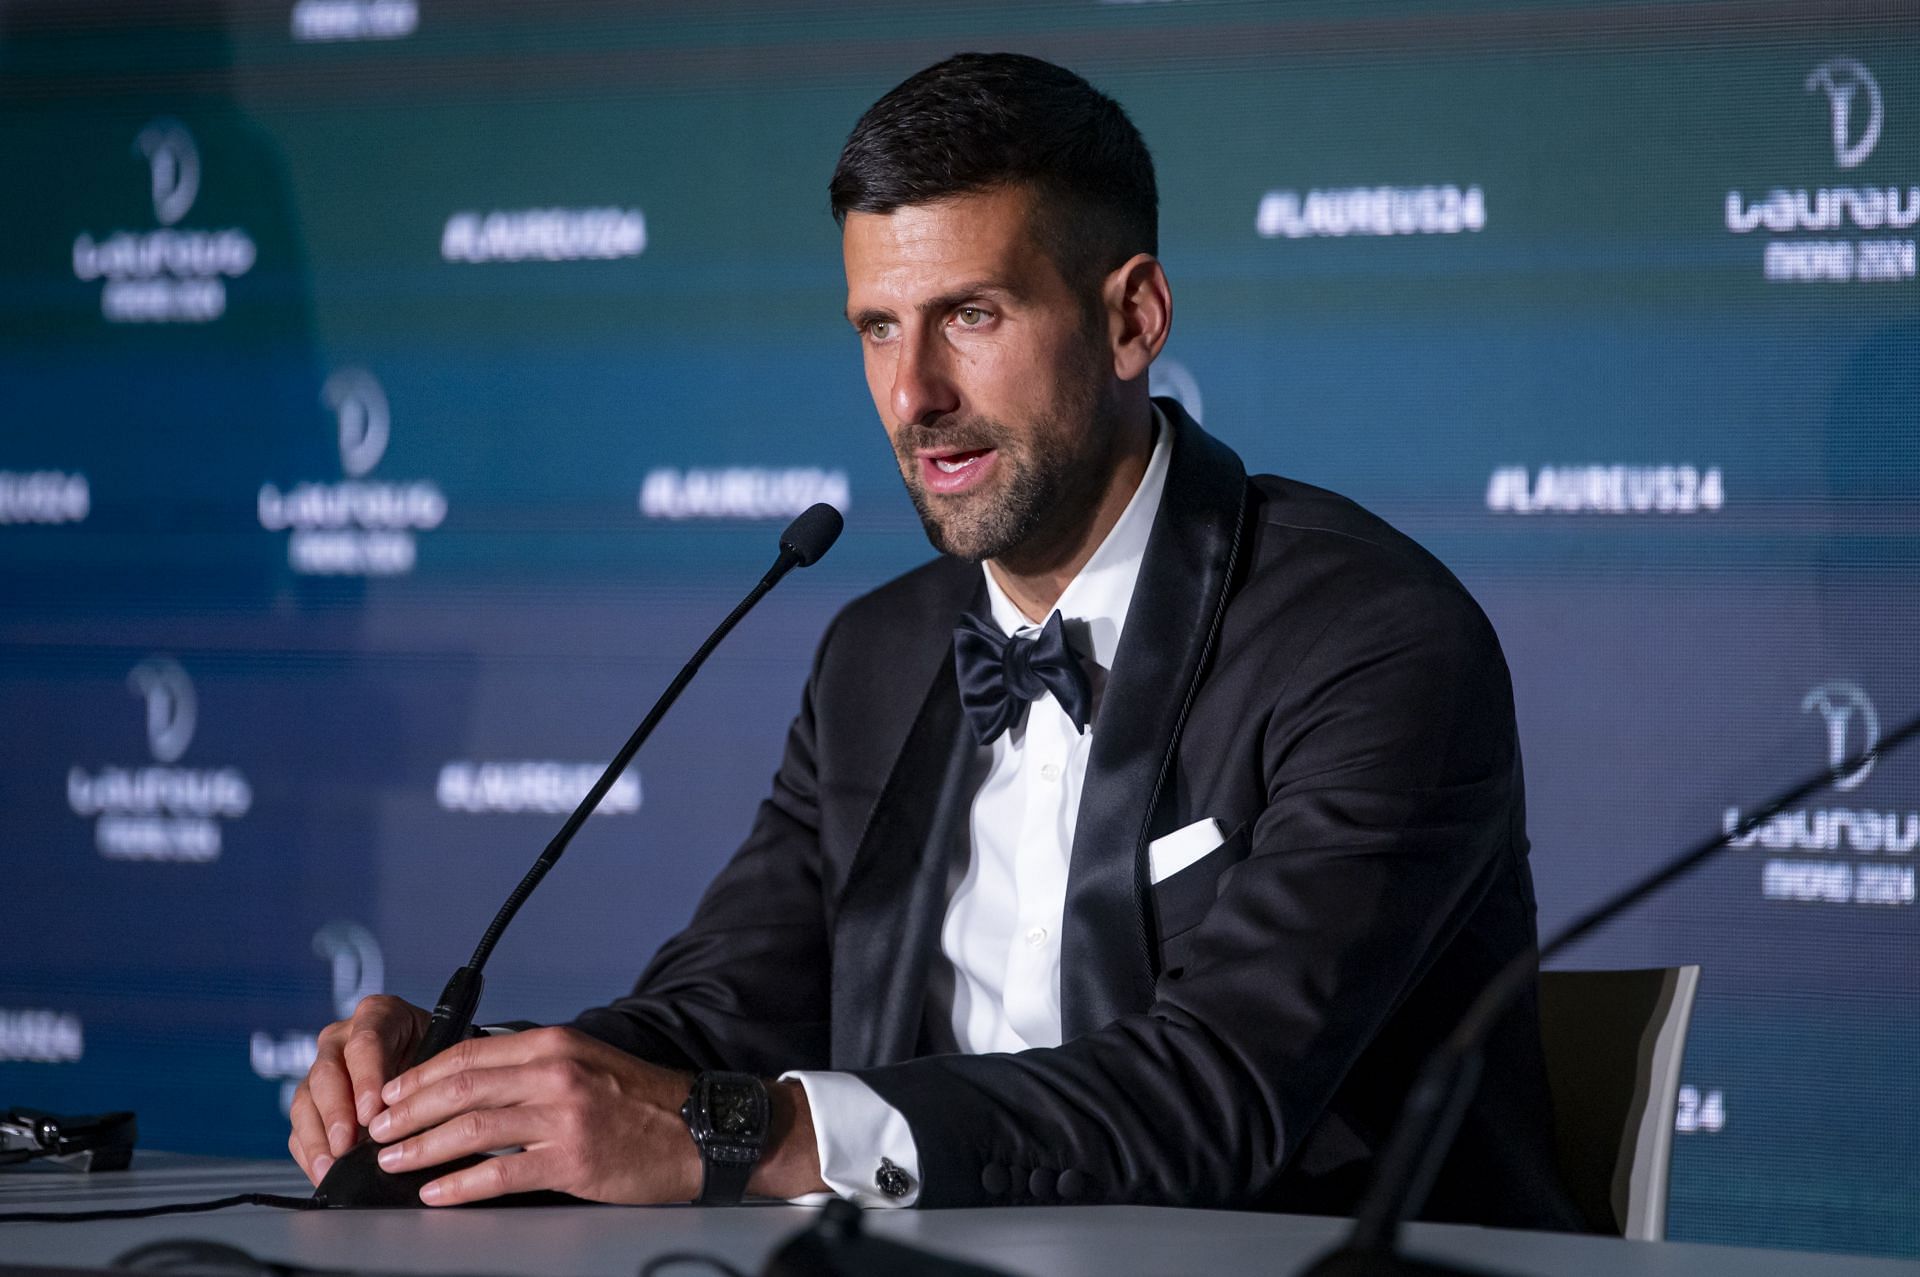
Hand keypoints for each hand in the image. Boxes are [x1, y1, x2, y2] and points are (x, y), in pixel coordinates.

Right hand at [288, 994, 428, 1184]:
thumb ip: (425, 1082)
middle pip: (328, 1073)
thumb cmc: (436, 1056)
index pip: (365, 1043)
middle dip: (336, 1114)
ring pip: (306, 1101)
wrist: (428, 1064)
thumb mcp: (440, 1056)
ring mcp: (322, 1069)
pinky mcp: (311, 1101)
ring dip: (317, 1138)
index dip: (366, 1080)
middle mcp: (342, 1038)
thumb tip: (415, 1124)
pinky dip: (310, 1152)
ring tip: (330, 1167)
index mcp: (377, 1016)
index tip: (371, 1115)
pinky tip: (323, 1173)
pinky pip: (299, 1126)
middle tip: (345, 1145)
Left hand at [367, 1026, 703, 1205]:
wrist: (701, 1131)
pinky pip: (501, 1174)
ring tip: (392, 1161)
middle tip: (377, 1131)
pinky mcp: (573, 1160)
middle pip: (462, 1089)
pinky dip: (461, 1185)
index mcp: (557, 1044)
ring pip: (472, 1130)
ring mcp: (564, 1117)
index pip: (471, 1054)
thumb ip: (535, 1069)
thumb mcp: (589, 1064)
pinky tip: (436, 1192)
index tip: (391, 1095)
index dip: (421, 1075)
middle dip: (408, 1112)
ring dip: (421, 1147)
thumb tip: (473, 1087)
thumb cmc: (643, 1102)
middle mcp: (557, 1073)